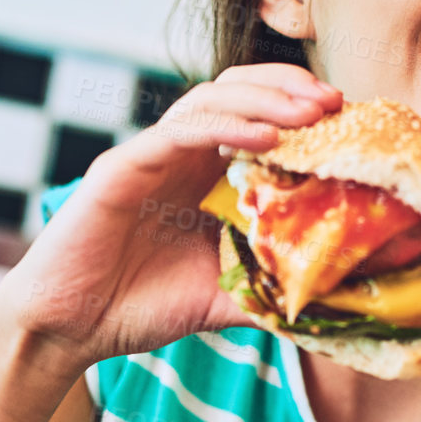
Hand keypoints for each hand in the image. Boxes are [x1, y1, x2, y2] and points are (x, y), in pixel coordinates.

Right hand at [0, 64, 341, 370]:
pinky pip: (178, 134)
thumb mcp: (222, 299)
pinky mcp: (122, 169)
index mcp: (202, 176)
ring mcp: (150, 156)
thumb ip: (267, 290)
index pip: (258, 120)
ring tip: (313, 111)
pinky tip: (267, 137)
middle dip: (292, 91)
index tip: (350, 125)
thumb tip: (330, 302)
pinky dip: (225, 128)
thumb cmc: (138, 308)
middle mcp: (178, 156)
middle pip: (240, 94)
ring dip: (268, 100)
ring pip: (212, 102)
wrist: (70, 330)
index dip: (303, 114)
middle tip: (338, 105)